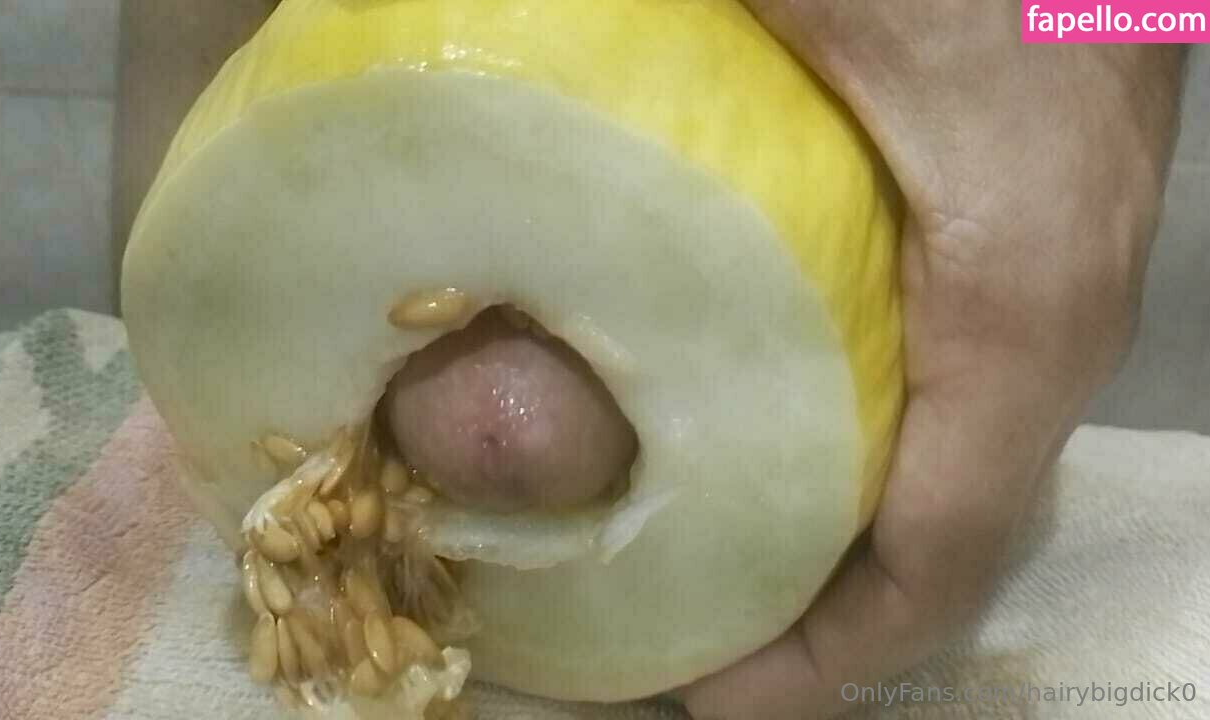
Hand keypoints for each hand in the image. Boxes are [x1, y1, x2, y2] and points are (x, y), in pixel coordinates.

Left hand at [681, 3, 1187, 717]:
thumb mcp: (806, 17)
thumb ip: (646, 117)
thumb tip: (478, 191)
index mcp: (1015, 286)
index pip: (942, 542)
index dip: (830, 652)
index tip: (713, 698)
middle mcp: (1063, 299)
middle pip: (954, 524)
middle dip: (827, 610)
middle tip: (691, 638)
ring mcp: (1062, 260)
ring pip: (964, 454)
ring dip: (845, 527)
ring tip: (720, 557)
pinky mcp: (1035, 214)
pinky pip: (964, 378)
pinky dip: (875, 439)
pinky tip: (779, 426)